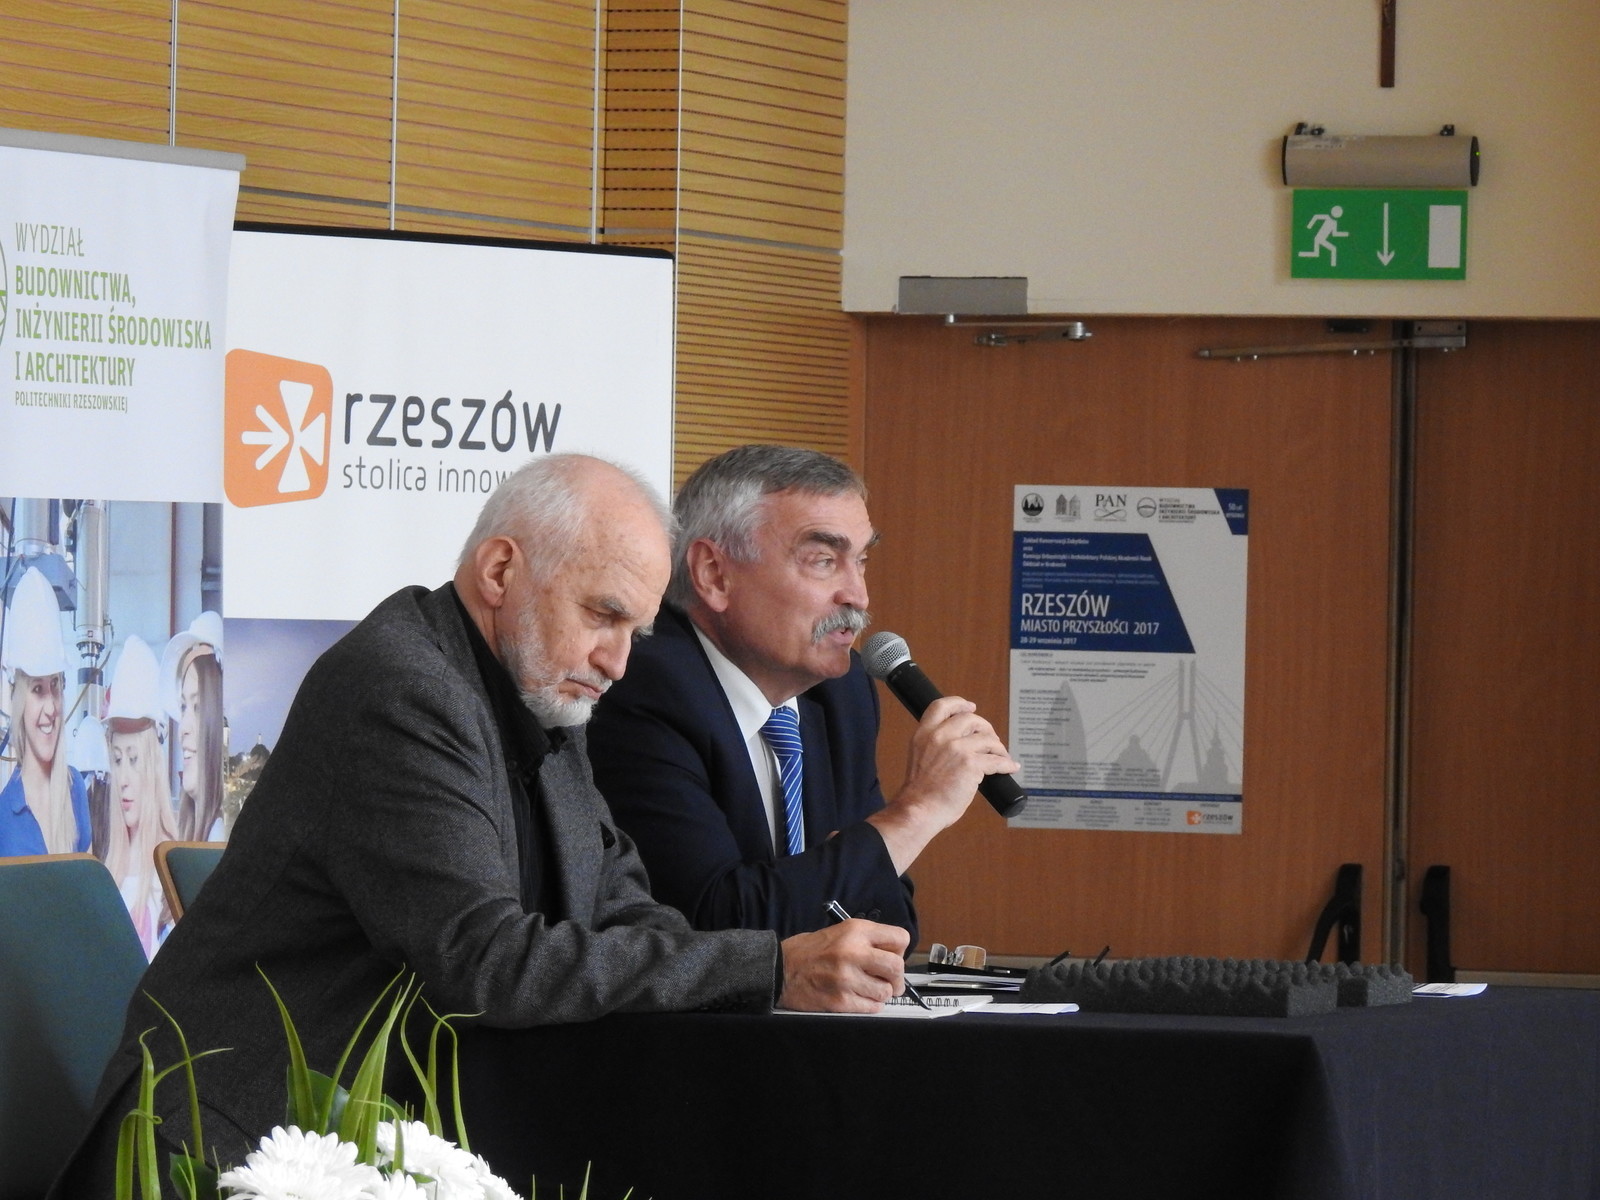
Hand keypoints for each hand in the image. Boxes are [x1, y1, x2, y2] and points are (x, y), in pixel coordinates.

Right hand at [777, 918, 909, 1012]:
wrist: (779, 969)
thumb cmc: (807, 951)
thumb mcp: (839, 931)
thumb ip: (867, 940)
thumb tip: (893, 954)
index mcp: (855, 930)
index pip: (900, 938)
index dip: (900, 951)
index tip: (893, 957)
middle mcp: (854, 952)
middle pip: (897, 968)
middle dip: (897, 978)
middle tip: (890, 981)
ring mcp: (847, 978)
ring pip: (885, 992)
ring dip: (881, 994)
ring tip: (868, 989)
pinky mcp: (841, 1000)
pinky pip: (872, 1008)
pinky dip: (870, 1006)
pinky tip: (859, 998)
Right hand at [867, 695, 1019, 872]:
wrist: (919, 810)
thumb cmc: (920, 793)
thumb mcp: (920, 757)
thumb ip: (936, 746)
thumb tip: (960, 745)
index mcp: (924, 734)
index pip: (942, 706)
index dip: (959, 703)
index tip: (971, 706)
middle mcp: (940, 736)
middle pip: (971, 719)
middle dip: (985, 728)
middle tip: (991, 740)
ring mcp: (957, 749)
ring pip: (988, 739)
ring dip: (998, 748)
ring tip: (1002, 756)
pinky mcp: (971, 764)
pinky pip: (997, 760)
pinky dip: (1007, 763)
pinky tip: (1010, 767)